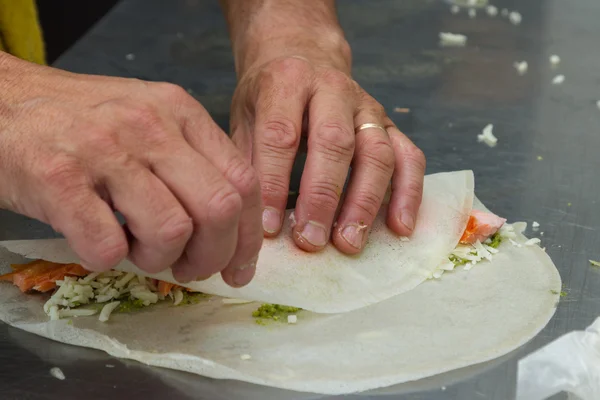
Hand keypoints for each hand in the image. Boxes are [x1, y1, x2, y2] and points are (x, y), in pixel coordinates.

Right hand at [0, 53, 261, 286]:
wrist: (0, 101)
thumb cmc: (81, 121)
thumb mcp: (149, 120)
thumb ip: (192, 162)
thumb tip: (232, 228)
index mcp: (180, 112)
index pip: (243, 181)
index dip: (248, 236)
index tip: (239, 267)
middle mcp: (150, 126)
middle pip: (220, 208)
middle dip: (213, 255)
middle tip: (190, 268)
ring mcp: (105, 149)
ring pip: (172, 230)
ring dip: (158, 259)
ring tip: (136, 249)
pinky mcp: (59, 178)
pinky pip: (108, 247)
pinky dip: (108, 260)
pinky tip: (97, 241)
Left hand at [229, 36, 425, 254]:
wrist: (302, 53)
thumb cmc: (269, 93)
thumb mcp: (245, 114)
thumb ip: (249, 157)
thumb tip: (251, 215)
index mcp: (287, 82)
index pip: (281, 136)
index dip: (274, 183)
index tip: (269, 227)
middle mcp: (332, 89)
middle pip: (334, 143)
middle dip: (323, 197)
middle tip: (311, 240)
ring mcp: (367, 107)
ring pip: (376, 153)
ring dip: (364, 202)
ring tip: (350, 243)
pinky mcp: (389, 124)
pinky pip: (409, 157)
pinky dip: (408, 193)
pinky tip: (399, 227)